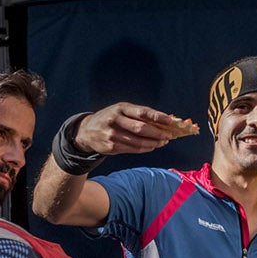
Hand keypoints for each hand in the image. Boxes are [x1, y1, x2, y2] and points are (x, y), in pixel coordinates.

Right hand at [75, 103, 192, 156]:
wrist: (87, 131)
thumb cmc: (110, 118)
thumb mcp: (121, 110)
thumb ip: (138, 115)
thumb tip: (162, 122)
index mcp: (120, 108)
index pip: (142, 112)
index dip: (157, 116)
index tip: (170, 121)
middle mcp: (115, 120)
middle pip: (141, 128)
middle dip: (158, 133)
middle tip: (168, 136)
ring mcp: (112, 134)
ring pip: (138, 141)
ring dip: (153, 143)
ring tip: (162, 142)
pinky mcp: (111, 147)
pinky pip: (133, 149)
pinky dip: (145, 148)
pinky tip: (151, 146)